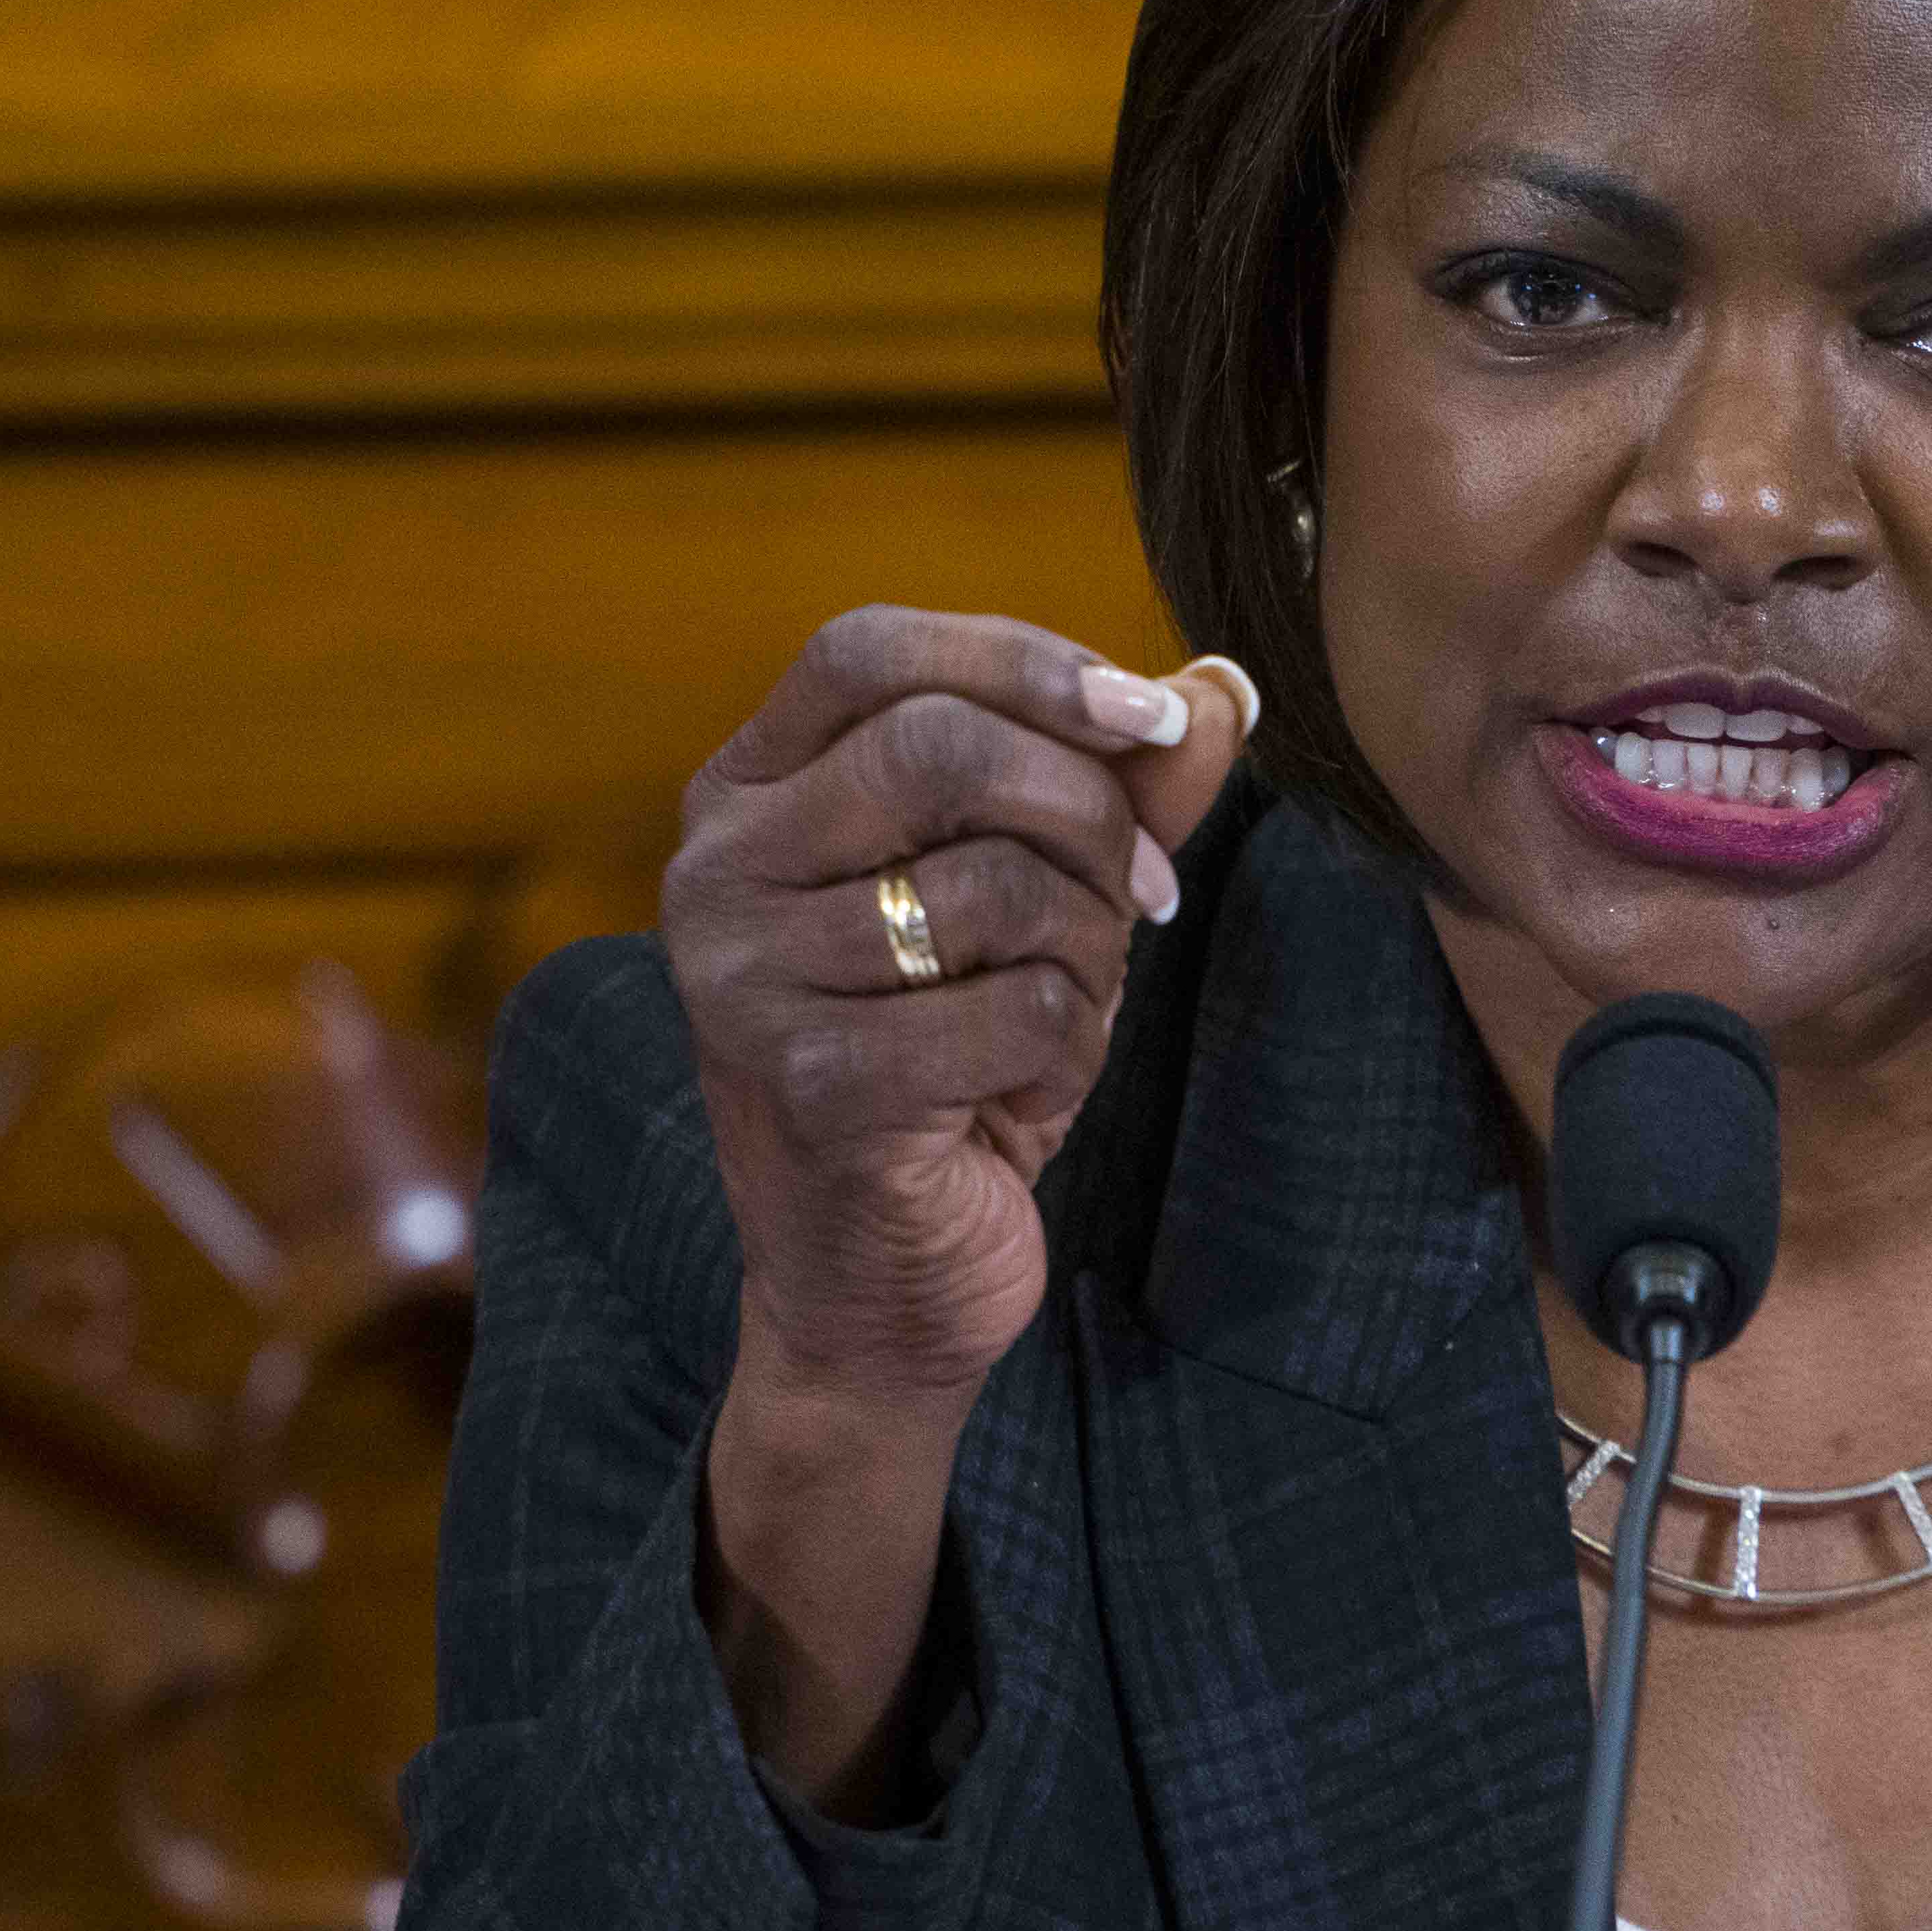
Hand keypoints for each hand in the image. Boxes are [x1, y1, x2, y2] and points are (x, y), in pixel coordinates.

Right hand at [658, 607, 1249, 1810]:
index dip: (1023, 659)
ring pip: (999, 884)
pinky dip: (1068, 1047)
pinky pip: (1017, 1008)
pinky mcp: (811, 1089)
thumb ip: (1117, 789)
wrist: (885, 1279)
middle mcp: (715, 873)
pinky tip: (1031, 1091)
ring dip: (1090, 950)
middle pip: (941, 749)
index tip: (1150, 717)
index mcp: (747, 794)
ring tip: (1068, 1009)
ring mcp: (744, 983)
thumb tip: (1216, 687)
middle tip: (1143, 899)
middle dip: (1087, 815)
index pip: (868, 651)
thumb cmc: (956, 1064)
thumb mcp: (1041, 902)